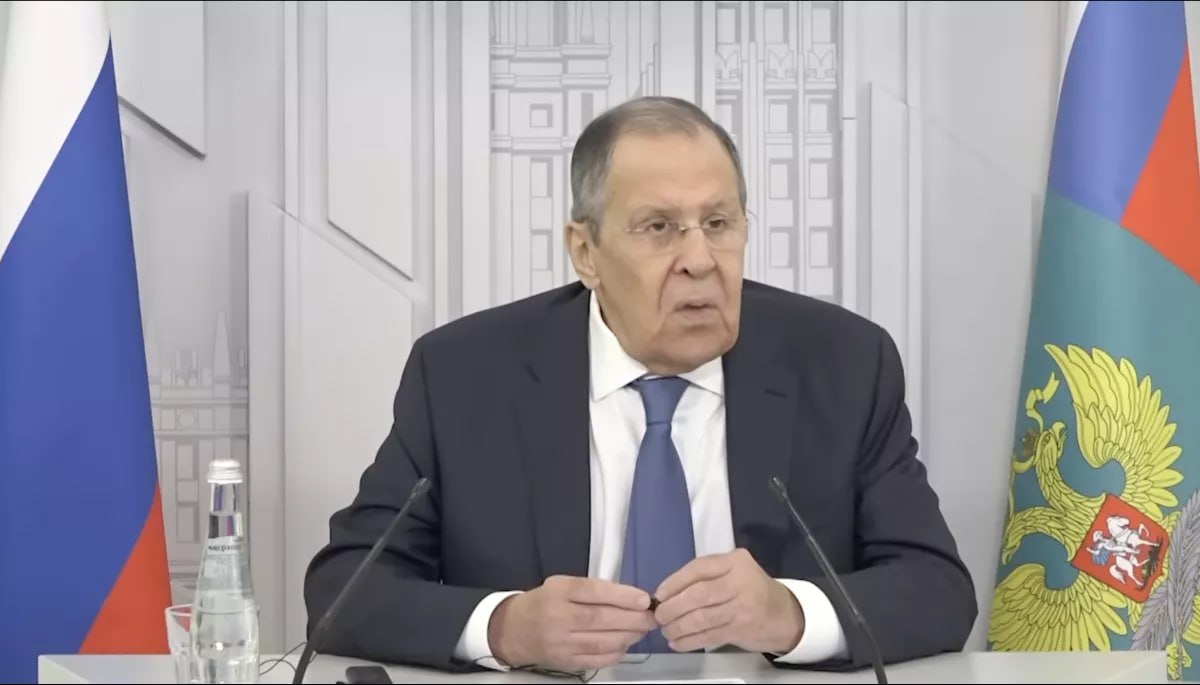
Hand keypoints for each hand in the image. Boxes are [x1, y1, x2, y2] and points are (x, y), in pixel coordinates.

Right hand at [487, 575, 656, 670]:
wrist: (513, 630)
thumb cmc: (543, 602)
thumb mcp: (562, 585)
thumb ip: (592, 589)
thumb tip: (630, 597)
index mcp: (559, 592)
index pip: (594, 592)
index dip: (622, 596)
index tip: (644, 600)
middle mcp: (559, 617)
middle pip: (602, 619)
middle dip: (633, 619)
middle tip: (652, 618)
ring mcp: (561, 642)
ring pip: (603, 642)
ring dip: (629, 636)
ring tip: (642, 630)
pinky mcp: (565, 661)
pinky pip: (598, 659)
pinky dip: (616, 653)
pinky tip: (625, 644)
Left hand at [653, 548, 804, 653]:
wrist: (785, 615)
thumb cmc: (752, 591)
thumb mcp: (735, 572)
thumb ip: (707, 577)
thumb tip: (668, 593)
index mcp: (735, 562)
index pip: (699, 568)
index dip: (675, 582)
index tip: (660, 594)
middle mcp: (739, 582)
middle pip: (698, 594)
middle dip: (673, 607)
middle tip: (659, 616)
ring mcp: (742, 606)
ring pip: (701, 617)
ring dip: (678, 627)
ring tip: (667, 631)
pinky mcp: (742, 629)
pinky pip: (709, 635)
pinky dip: (689, 641)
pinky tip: (678, 642)